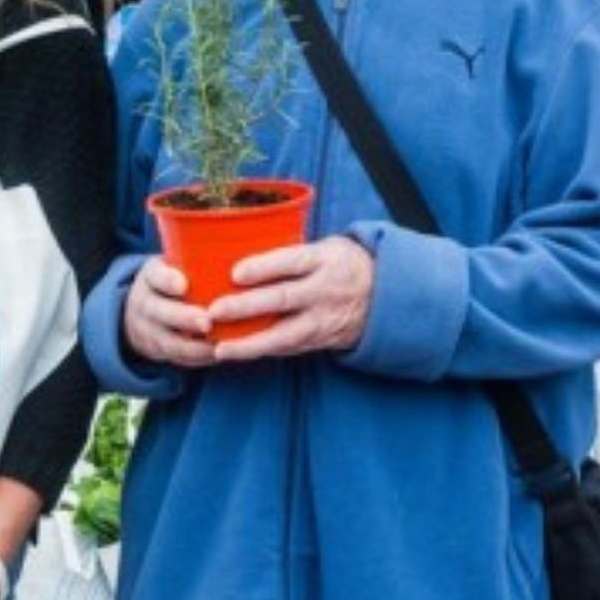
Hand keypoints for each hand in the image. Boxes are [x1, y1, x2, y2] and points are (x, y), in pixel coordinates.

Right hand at [124, 257, 217, 367]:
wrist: (142, 311)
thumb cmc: (174, 279)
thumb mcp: (173, 263)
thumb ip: (197, 257)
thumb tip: (242, 240)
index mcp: (151, 276)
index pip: (156, 276)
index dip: (168, 281)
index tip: (183, 285)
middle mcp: (145, 304)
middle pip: (160, 312)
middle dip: (183, 318)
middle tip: (207, 321)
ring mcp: (149, 330)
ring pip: (168, 342)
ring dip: (193, 347)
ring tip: (219, 345)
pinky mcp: (159, 352)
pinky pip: (178, 359)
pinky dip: (198, 359)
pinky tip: (219, 355)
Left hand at [209, 235, 373, 361]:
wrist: (384, 296)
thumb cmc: (341, 263)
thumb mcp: (326, 246)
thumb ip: (291, 251)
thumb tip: (241, 247)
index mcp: (324, 260)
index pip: (292, 261)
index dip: (264, 267)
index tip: (235, 273)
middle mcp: (324, 291)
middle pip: (283, 299)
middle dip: (247, 307)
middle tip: (214, 310)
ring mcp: (323, 320)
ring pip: (285, 335)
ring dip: (250, 343)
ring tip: (221, 348)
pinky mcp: (321, 341)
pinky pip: (288, 348)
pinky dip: (262, 352)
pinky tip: (237, 353)